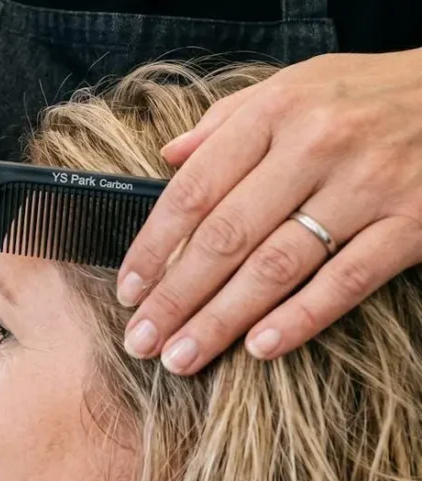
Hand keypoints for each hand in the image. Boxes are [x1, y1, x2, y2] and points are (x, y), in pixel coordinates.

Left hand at [117, 49, 421, 374]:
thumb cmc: (370, 93)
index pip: (194, 189)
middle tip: (143, 341)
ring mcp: (368, 186)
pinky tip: (260, 348)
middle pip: (225, 237)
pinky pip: (346, 280)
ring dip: (222, 320)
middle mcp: (316, 146)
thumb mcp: (295, 84)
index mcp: (275, 112)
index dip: (153, 246)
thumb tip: (167, 157)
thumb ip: (227, 121)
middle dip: (175, 297)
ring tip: (183, 357)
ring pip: (277, 266)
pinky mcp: (414, 223)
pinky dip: (300, 319)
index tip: (128, 289)